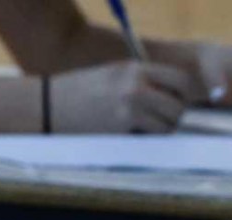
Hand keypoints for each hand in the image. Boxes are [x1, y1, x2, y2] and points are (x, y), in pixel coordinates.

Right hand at [50, 61, 198, 132]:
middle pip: (178, 106)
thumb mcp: (113, 74)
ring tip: (144, 130)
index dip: (182, 95)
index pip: (181, 80)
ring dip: (161, 130)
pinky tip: (129, 135)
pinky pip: (149, 136)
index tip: (173, 103)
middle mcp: (137, 86)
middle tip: (160, 121)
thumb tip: (169, 96)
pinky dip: (145, 139)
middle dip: (173, 116)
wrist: (48, 105)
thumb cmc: (79, 92)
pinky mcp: (121, 127)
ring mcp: (130, 107)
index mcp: (136, 69)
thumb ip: (141, 80)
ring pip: (168, 125)